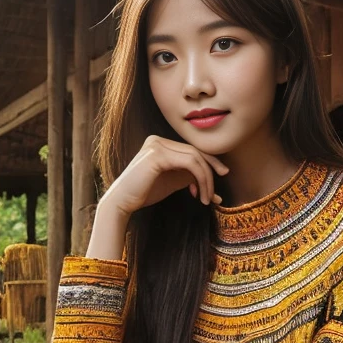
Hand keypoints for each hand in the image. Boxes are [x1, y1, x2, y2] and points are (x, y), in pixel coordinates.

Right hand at [101, 135, 228, 215]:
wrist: (122, 202)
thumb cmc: (144, 193)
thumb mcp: (172, 181)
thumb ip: (188, 176)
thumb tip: (213, 182)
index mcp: (161, 144)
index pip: (191, 150)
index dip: (209, 163)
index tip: (220, 179)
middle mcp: (158, 140)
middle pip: (195, 152)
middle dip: (210, 172)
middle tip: (216, 194)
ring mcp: (157, 145)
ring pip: (195, 157)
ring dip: (206, 179)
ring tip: (207, 199)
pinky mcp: (158, 154)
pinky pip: (189, 163)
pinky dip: (199, 178)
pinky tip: (198, 194)